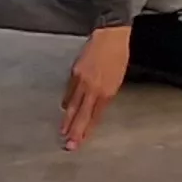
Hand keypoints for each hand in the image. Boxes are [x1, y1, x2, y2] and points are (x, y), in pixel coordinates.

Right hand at [60, 24, 129, 150]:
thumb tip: (97, 108)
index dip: (87, 130)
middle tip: (68, 146)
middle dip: (74, 131)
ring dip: (68, 120)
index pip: (95, 116)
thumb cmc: (119, 56)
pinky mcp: (74, 72)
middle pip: (81, 114)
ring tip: (63, 132)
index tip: (81, 142)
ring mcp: (81, 80)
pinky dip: (67, 102)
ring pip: (73, 105)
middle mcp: (92, 88)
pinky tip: (65, 109)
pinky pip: (69, 91)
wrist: (110, 35)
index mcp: (106, 91)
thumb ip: (107, 95)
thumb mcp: (118, 79)